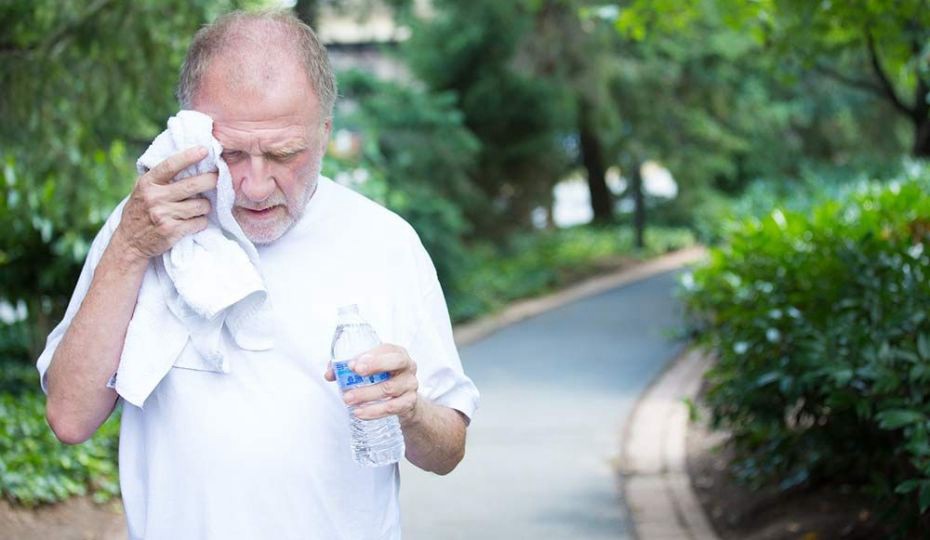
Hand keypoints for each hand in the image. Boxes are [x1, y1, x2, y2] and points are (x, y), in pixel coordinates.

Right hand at [113, 146, 216, 262]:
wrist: (129, 243)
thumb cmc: (140, 212)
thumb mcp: (142, 190)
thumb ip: (160, 178)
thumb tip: (188, 161)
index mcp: (147, 183)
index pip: (170, 165)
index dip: (189, 156)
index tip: (204, 150)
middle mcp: (155, 197)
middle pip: (193, 185)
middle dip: (211, 180)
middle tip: (218, 178)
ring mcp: (163, 215)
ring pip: (201, 205)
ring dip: (205, 206)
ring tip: (200, 207)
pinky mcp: (172, 231)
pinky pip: (199, 222)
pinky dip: (201, 222)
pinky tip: (194, 222)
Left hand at [324, 344, 419, 423]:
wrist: (404, 401)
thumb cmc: (383, 379)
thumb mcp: (369, 370)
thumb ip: (347, 369)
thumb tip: (330, 374)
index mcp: (396, 353)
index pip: (386, 349)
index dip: (370, 356)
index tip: (352, 364)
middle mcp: (408, 366)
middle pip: (396, 362)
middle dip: (375, 365)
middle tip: (355, 373)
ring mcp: (410, 384)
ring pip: (390, 388)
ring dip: (366, 394)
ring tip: (348, 399)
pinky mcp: (409, 403)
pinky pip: (392, 407)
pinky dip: (374, 411)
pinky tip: (360, 412)